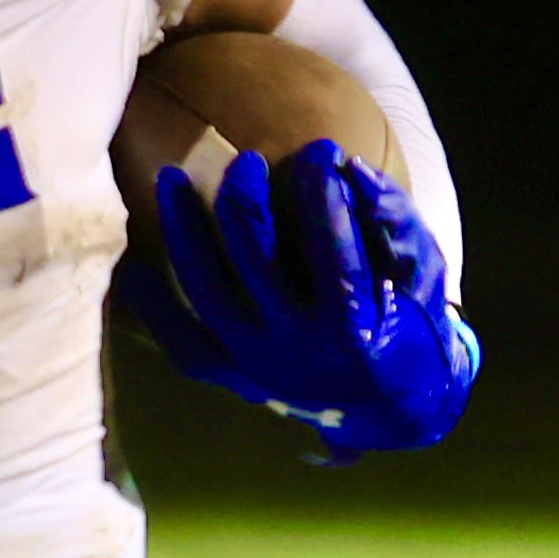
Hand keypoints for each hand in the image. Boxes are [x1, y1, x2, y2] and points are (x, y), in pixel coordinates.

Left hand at [122, 138, 478, 456]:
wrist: (392, 407)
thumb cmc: (411, 326)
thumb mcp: (424, 275)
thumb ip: (396, 222)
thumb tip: (352, 170)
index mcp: (352, 325)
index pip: (331, 244)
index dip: (321, 191)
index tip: (321, 150)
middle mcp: (297, 347)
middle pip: (255, 260)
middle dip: (244, 200)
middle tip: (247, 163)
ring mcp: (259, 364)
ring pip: (208, 292)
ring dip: (184, 231)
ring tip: (170, 178)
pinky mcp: (237, 375)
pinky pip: (184, 344)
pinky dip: (155, 309)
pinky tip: (134, 268)